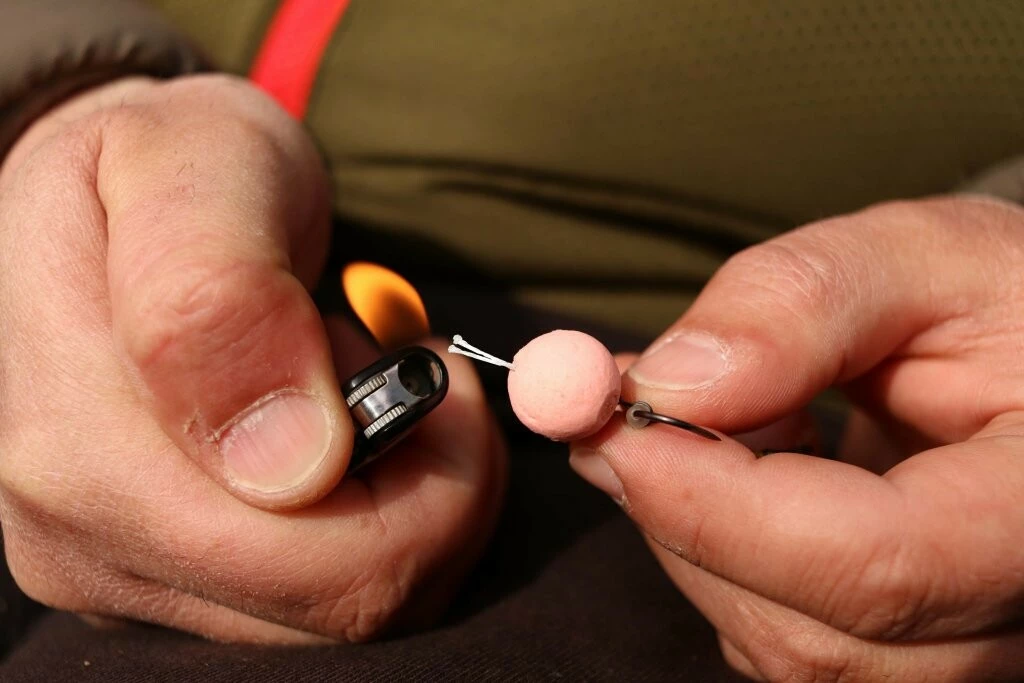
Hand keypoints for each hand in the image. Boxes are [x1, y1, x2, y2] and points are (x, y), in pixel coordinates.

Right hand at [0, 74, 504, 642]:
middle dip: (433, 492)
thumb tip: (288, 464)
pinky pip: (320, 598)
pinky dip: (375, 521)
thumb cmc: (168, 162)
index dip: (430, 482)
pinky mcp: (165, 577)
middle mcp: (87, 539)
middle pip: (343, 607)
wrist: (117, 197)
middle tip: (426, 373)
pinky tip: (348, 434)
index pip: (317, 566)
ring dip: (407, 502)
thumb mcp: (195, 168)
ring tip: (368, 383)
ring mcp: (125, 570)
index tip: (433, 365)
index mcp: (84, 447)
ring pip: (344, 614)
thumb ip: (223, 299)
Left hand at [571, 197, 1023, 680]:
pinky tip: (749, 466)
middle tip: (626, 402)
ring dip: (697, 525)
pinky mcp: (899, 650)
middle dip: (681, 512)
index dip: (715, 507)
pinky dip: (718, 547)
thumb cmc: (1005, 299)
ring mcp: (958, 650)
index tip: (610, 428)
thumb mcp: (923, 256)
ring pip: (776, 642)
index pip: (874, 566)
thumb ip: (802, 302)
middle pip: (805, 629)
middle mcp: (1013, 617)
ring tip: (730, 415)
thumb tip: (666, 384)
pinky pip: (775, 632)